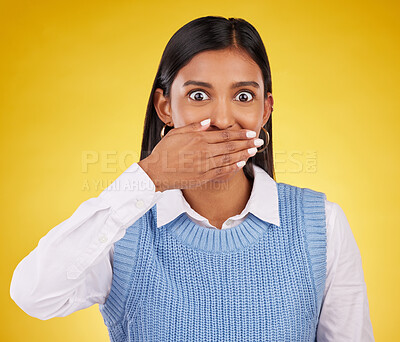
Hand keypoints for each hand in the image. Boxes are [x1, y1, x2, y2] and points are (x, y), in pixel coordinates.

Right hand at [138, 120, 262, 191]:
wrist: (157, 172)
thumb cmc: (164, 151)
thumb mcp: (177, 133)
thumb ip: (194, 127)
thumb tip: (208, 121)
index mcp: (199, 139)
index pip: (225, 135)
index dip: (239, 134)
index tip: (250, 132)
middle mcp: (205, 152)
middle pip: (231, 146)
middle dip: (247, 143)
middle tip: (259, 141)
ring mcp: (205, 165)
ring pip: (229, 159)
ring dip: (243, 154)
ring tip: (254, 150)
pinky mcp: (204, 177)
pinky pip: (222, 171)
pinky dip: (233, 167)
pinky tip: (241, 164)